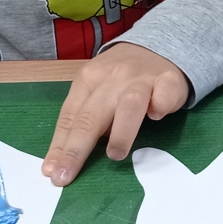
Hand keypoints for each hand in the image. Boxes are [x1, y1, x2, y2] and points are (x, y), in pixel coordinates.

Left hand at [42, 42, 189, 186]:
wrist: (157, 48)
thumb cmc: (121, 79)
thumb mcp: (96, 91)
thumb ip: (85, 118)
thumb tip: (67, 158)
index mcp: (88, 80)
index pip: (70, 117)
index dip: (60, 146)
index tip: (52, 172)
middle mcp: (112, 78)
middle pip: (91, 116)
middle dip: (77, 149)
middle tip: (67, 175)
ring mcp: (142, 78)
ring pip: (129, 104)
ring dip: (120, 132)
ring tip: (114, 155)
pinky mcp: (170, 80)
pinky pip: (165, 93)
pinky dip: (161, 105)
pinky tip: (157, 116)